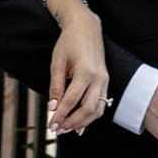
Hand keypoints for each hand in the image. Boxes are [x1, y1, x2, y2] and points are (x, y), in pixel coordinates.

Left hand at [46, 0, 108, 135]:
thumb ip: (56, 86)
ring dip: (83, 122)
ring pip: (97, 110)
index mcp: (85, 72)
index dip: (61, 115)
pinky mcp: (106, 81)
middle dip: (72, 123)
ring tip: (67, 129)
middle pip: (87, 109)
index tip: (51, 124)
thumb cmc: (69, 42)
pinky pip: (101, 104)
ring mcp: (105, 80)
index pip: (72, 100)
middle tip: (57, 130)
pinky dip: (91, 116)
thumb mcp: (57, 62)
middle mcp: (98, 78)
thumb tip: (52, 107)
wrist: (86, 27)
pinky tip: (80, 122)